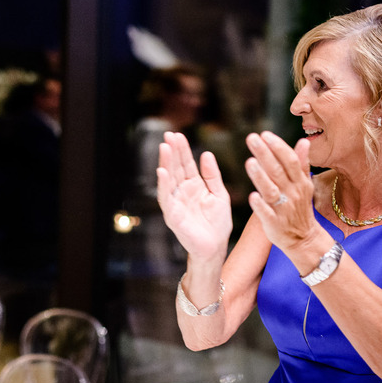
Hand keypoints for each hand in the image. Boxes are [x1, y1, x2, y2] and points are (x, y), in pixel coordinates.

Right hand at [156, 131, 232, 261]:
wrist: (216, 247)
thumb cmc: (217, 224)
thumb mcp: (219, 194)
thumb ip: (212, 175)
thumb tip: (206, 154)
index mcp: (194, 186)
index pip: (185, 164)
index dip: (182, 150)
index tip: (177, 134)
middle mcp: (182, 192)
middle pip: (175, 168)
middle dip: (172, 152)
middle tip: (169, 135)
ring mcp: (176, 203)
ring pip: (168, 180)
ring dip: (165, 163)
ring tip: (164, 147)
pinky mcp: (173, 216)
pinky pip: (166, 198)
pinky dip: (164, 185)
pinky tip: (162, 172)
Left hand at [244, 131, 318, 252]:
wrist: (304, 239)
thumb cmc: (300, 208)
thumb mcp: (304, 185)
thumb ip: (302, 164)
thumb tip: (304, 141)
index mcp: (300, 183)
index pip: (290, 160)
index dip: (278, 147)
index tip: (265, 134)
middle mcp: (293, 194)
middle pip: (278, 171)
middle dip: (265, 154)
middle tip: (251, 138)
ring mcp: (284, 209)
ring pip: (271, 191)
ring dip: (261, 177)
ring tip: (249, 162)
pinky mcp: (274, 224)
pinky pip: (267, 214)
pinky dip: (260, 206)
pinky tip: (251, 196)